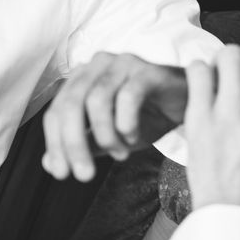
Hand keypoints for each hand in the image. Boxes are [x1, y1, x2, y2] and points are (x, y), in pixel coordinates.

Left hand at [42, 52, 187, 181]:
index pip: (56, 111)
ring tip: (120, 153)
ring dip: (105, 135)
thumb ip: (84, 145)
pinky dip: (127, 123)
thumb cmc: (149, 116)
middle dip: (73, 144)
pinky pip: (128, 96)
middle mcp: (99, 64)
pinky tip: (134, 136)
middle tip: (84, 175)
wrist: (190, 105)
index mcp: (84, 77)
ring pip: (97, 100)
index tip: (62, 174)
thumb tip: (49, 164)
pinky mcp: (148, 70)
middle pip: (71, 104)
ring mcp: (124, 63)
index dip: (55, 144)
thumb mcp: (111, 137)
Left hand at [186, 45, 239, 218]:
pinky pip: (198, 70)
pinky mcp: (201, 115)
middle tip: (229, 74)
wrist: (236, 209)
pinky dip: (197, 70)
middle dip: (238, 59)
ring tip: (214, 77)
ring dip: (219, 62)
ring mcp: (230, 107)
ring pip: (226, 55)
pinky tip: (198, 84)